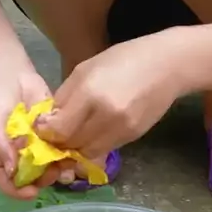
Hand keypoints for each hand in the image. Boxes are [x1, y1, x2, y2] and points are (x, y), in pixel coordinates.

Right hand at [0, 59, 72, 198]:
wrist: (12, 74)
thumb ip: (1, 146)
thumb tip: (12, 172)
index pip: (7, 184)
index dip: (19, 191)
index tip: (32, 192)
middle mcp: (19, 158)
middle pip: (31, 180)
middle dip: (42, 180)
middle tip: (53, 173)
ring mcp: (36, 148)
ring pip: (48, 167)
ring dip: (57, 169)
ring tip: (65, 163)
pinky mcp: (51, 136)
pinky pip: (59, 150)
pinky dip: (66, 153)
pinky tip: (73, 151)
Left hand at [35, 30, 184, 157]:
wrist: (168, 65)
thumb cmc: (123, 58)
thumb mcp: (85, 69)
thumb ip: (65, 97)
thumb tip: (48, 121)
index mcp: (90, 94)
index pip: (58, 129)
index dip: (45, 132)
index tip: (43, 126)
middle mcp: (106, 117)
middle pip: (71, 145)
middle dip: (58, 142)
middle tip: (55, 132)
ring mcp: (122, 130)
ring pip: (87, 153)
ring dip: (76, 147)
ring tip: (73, 133)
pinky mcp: (133, 138)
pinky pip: (104, 149)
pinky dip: (93, 144)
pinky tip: (93, 131)